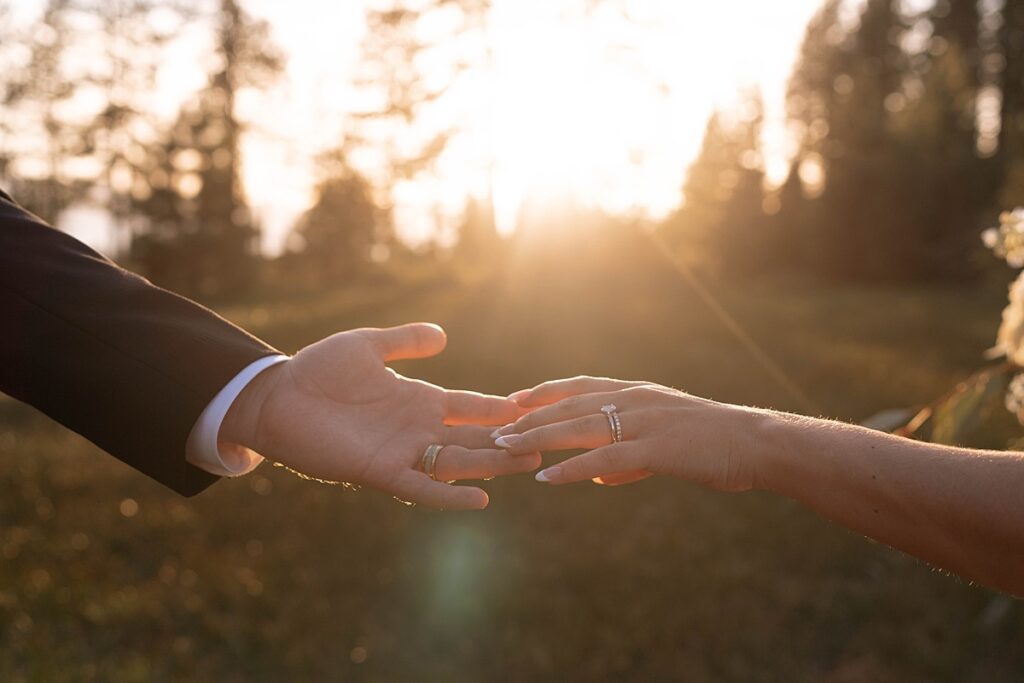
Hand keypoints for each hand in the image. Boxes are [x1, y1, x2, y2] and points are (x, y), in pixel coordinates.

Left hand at [222, 323, 538, 509]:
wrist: (276, 398)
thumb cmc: (318, 371)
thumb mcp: (367, 347)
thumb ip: (405, 342)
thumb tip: (444, 335)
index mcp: (418, 400)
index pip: (468, 406)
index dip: (497, 408)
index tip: (532, 407)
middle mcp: (416, 430)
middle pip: (471, 439)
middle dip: (507, 441)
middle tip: (545, 443)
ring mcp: (401, 452)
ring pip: (457, 463)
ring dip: (491, 466)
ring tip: (527, 465)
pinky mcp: (379, 471)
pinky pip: (421, 488)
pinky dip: (450, 496)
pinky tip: (480, 499)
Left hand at [494, 376, 767, 491]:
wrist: (754, 444)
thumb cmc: (712, 444)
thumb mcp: (664, 445)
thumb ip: (627, 460)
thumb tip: (597, 478)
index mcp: (636, 392)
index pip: (581, 386)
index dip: (546, 392)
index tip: (515, 399)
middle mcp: (634, 399)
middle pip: (570, 405)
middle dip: (530, 417)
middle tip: (497, 428)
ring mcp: (643, 421)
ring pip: (579, 428)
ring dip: (539, 438)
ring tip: (507, 449)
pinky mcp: (654, 447)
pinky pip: (603, 459)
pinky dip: (571, 468)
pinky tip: (547, 477)